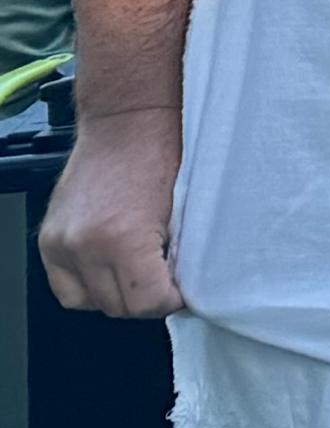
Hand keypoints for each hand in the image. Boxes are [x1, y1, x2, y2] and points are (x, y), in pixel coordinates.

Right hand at [38, 109, 180, 318]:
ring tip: (140, 273)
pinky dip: (88, 287)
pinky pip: (66, 288)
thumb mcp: (184, 209)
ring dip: (117, 294)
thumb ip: (178, 254)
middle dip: (146, 299)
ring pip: (89, 301)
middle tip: (166, 282)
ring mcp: (60, 244)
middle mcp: (84, 245)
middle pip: (117, 307)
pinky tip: (112, 270)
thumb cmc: (162, 153)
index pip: (146, 303)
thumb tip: (181, 289)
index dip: (171, 300)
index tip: (183, 291)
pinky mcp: (48, 240)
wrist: (127, 120)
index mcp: (123, 237)